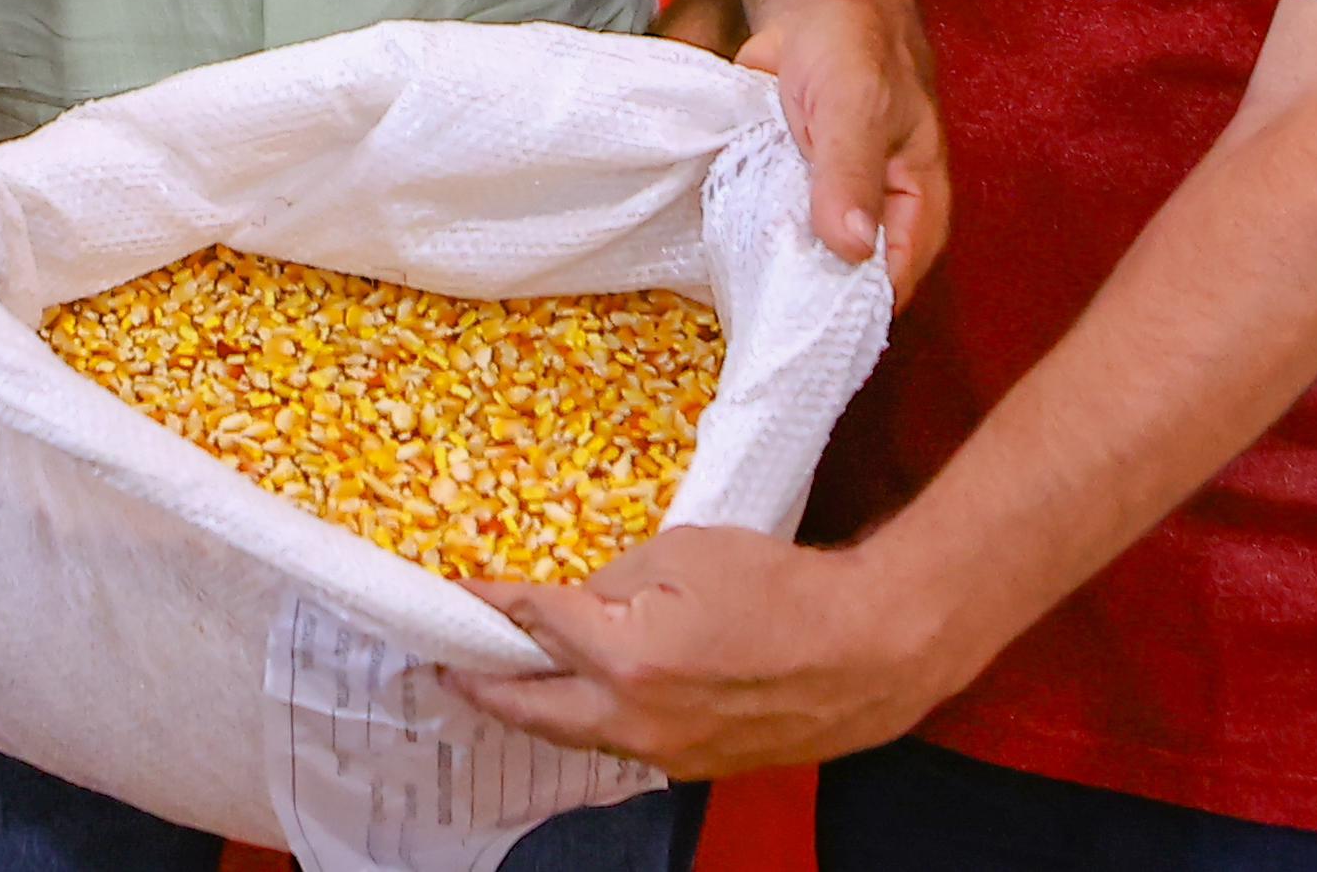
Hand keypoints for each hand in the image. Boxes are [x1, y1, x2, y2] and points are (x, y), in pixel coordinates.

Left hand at [451, 527, 962, 776]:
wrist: (869, 648)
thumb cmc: (781, 587)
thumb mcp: (683, 552)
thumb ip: (613, 580)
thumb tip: (574, 603)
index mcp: (625, 658)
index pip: (534, 625)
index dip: (488, 605)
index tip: (455, 594)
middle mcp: (635, 718)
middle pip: (534, 707)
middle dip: (483, 685)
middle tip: (447, 667)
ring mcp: (665, 750)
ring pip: (578, 733)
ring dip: (536, 709)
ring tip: (500, 687)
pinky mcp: (696, 763)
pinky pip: (623, 743)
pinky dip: (591, 720)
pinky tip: (579, 702)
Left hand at [732, 0, 948, 300]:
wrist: (813, 3)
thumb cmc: (853, 49)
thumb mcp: (856, 107)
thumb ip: (851, 174)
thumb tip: (851, 251)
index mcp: (916, 201)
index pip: (896, 277)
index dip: (858, 308)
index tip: (810, 332)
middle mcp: (876, 212)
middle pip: (848, 277)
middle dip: (808, 297)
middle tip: (762, 319)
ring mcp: (829, 203)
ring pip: (807, 256)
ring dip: (774, 270)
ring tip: (736, 298)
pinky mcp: (788, 189)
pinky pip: (772, 227)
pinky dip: (750, 237)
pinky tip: (719, 258)